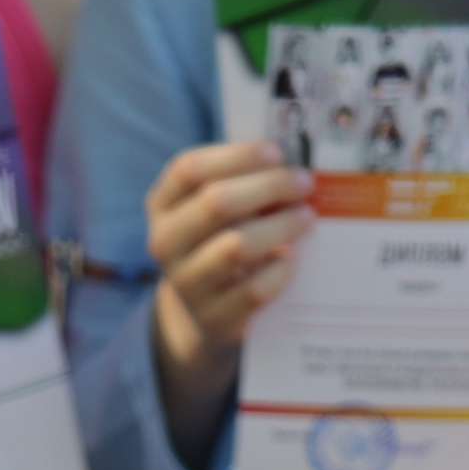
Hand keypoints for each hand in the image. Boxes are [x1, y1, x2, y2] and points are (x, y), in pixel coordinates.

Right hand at [147, 140, 315, 368]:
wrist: (205, 312)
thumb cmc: (218, 241)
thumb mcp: (215, 209)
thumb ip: (240, 182)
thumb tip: (291, 163)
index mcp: (162, 205)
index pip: (190, 169)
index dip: (237, 156)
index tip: (277, 152)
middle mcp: (166, 243)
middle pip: (216, 203)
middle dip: (269, 187)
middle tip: (304, 183)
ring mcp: (187, 283)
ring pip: (237, 246)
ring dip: (280, 226)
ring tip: (306, 217)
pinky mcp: (216, 317)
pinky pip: (255, 289)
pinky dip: (281, 269)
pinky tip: (293, 257)